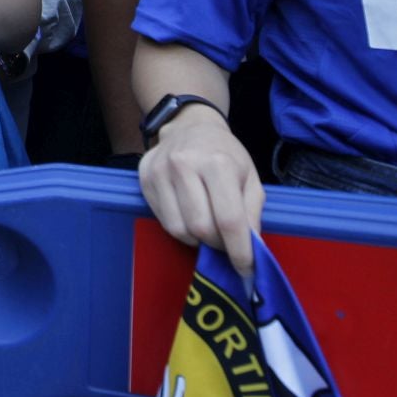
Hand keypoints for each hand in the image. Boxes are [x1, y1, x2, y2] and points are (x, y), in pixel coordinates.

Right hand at [137, 105, 264, 275]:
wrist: (189, 126)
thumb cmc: (225, 154)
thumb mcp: (250, 178)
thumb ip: (252, 213)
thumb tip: (252, 250)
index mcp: (217, 163)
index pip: (229, 219)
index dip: (239, 251)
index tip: (247, 270)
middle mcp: (184, 165)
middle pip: (201, 228)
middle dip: (218, 245)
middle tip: (227, 245)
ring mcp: (159, 172)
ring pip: (179, 229)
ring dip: (198, 241)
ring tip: (209, 231)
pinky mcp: (144, 179)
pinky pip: (164, 221)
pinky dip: (182, 230)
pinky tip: (190, 218)